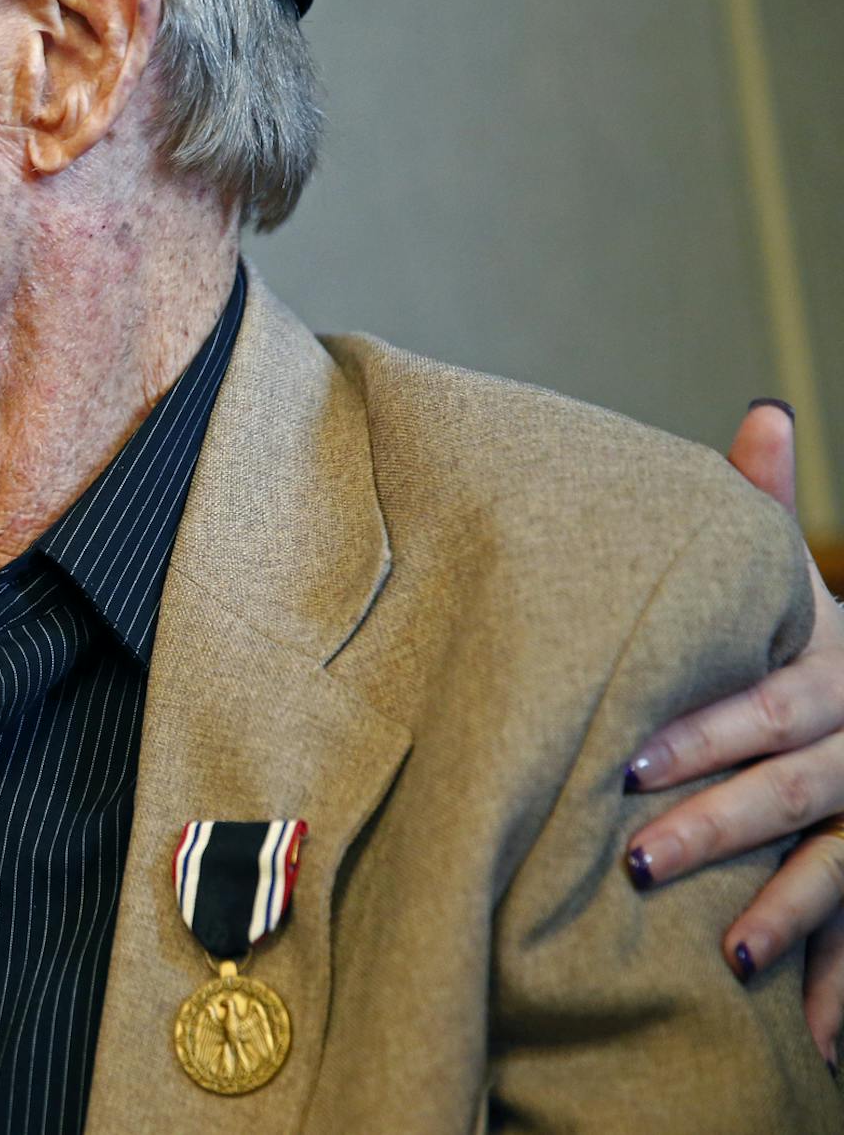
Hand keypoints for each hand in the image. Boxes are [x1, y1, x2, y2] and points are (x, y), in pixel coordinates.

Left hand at [622, 401, 843, 1065]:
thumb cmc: (816, 645)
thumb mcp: (800, 586)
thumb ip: (770, 510)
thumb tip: (760, 412)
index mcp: (840, 672)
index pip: (771, 706)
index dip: (708, 732)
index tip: (631, 758)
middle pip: (802, 791)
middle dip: (725, 825)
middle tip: (638, 855)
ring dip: (797, 915)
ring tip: (734, 953)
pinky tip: (826, 1042)